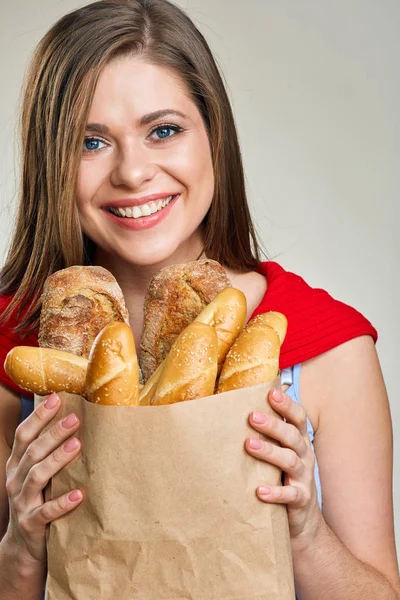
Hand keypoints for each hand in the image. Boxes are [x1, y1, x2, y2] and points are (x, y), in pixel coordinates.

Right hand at [4, 393, 82, 567]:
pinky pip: (46, 512)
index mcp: (17, 465)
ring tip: (77, 446)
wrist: (24, 548)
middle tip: (75, 418)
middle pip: (33, 451)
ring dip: (58, 459)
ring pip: (37, 476)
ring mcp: (22, 502)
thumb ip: (48, 454)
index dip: (38, 416)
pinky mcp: (32, 524)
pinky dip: (62, 503)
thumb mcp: (37, 475)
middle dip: (53, 433)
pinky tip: (79, 495)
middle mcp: (16, 480)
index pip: (24, 435)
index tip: (56, 398)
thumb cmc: (38, 502)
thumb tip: (74, 420)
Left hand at [245, 388, 322, 546]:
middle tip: (252, 416)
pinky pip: (290, 495)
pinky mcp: (301, 500)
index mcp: (299, 441)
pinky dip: (275, 493)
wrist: (302, 520)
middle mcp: (304, 456)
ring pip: (290, 461)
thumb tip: (239, 409)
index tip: (271, 392)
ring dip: (270, 452)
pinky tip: (259, 491)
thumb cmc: (284, 478)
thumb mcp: (280, 453)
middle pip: (292, 436)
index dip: (287, 405)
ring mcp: (304, 478)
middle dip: (273, 425)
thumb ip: (268, 435)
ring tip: (249, 446)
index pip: (298, 418)